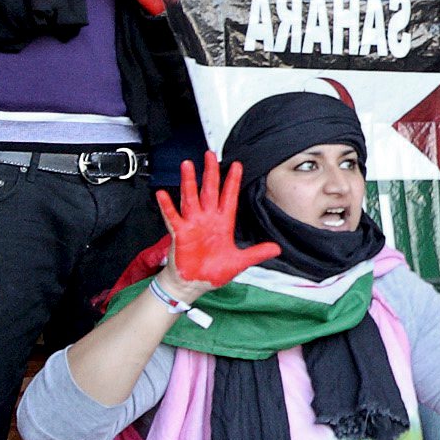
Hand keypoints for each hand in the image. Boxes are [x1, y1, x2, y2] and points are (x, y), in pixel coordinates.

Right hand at [155, 154, 280, 294]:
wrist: (193, 284)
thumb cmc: (213, 272)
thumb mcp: (239, 262)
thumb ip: (257, 253)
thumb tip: (277, 249)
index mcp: (223, 223)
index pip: (229, 197)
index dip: (232, 181)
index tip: (237, 165)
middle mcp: (207, 219)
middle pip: (209, 190)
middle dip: (210, 172)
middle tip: (210, 155)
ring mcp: (192, 224)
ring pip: (190, 197)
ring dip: (189, 181)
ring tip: (187, 165)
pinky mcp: (180, 233)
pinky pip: (172, 217)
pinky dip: (167, 206)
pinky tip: (163, 194)